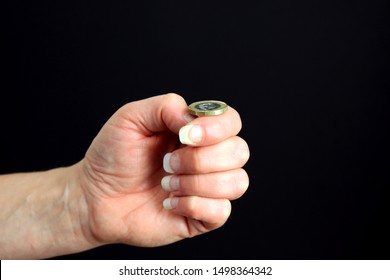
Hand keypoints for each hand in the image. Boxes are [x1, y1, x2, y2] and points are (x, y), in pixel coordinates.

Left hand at [78, 93, 249, 246]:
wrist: (94, 197)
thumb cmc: (112, 157)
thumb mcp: (131, 118)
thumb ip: (165, 107)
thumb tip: (194, 120)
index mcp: (195, 132)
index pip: (232, 122)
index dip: (216, 128)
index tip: (184, 135)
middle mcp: (207, 158)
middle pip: (239, 151)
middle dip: (199, 159)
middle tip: (165, 162)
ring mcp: (207, 188)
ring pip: (237, 182)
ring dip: (197, 182)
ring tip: (167, 183)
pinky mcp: (201, 217)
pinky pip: (221, 211)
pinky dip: (192, 205)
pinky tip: (169, 203)